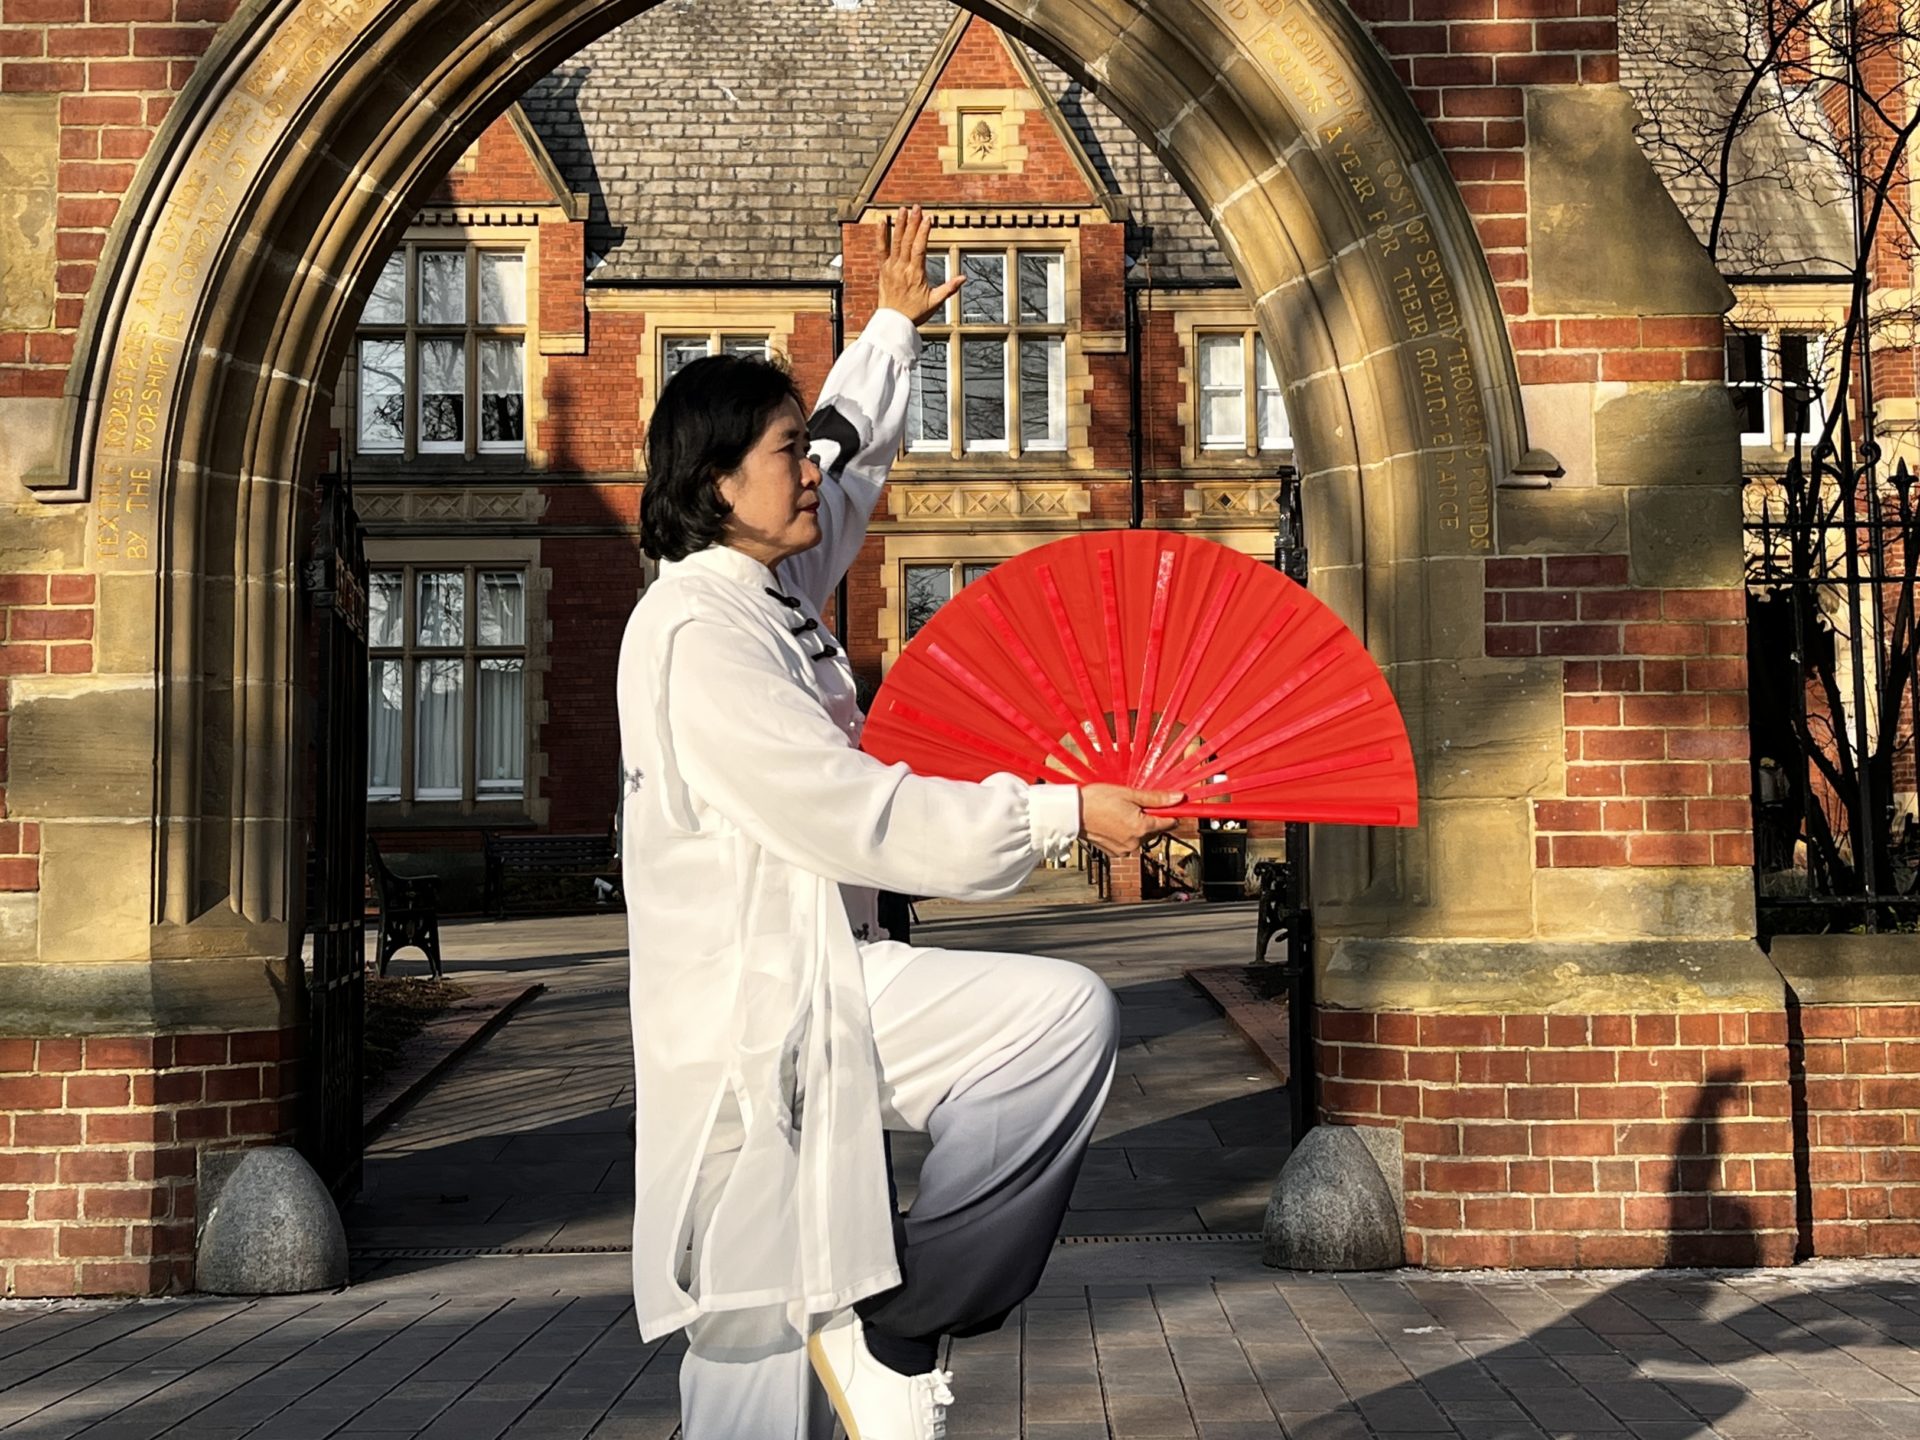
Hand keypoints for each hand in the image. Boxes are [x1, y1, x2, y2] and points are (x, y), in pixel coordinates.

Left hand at [875, 205, 962, 325]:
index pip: (919, 248)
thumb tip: (963, 278)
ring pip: (895, 242)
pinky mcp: (883, 269)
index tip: (929, 218)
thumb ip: (949, 289)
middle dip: (913, 222)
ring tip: (903, 209)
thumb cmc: (915, 313)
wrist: (893, 322)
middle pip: (908, 241)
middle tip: (917, 207)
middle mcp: (902, 268)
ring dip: (900, 224)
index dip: (924, 232)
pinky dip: (881, 235)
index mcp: (916, 274)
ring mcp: (891, 268)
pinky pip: (881, 249)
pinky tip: (881, 221)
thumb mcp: (935, 303)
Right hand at [1080, 785, 1183, 857]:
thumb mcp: (1129, 794)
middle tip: (1133, 804)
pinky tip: (1114, 821)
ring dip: (1136, 825)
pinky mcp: (1114, 852)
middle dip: (1149, 817)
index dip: (1170, 812)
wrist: (1072, 812)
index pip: (1169, 823)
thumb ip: (1156, 798)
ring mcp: (1124, 850)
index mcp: (1141, 828)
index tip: (1169, 806)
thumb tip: (1177, 798)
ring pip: (1140, 836)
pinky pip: (1128, 842)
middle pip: (1154, 829)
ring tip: (1120, 812)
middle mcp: (1135, 843)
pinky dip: (1125, 832)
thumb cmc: (1096, 800)